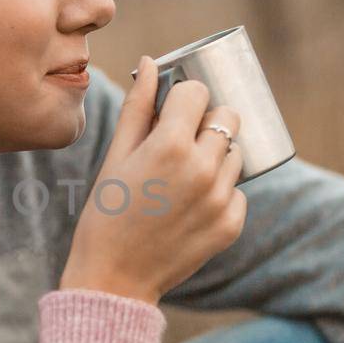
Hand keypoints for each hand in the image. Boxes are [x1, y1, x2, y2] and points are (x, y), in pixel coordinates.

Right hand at [60, 56, 246, 303]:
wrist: (114, 278)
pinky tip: (189, 206)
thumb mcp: (115, 156)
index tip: (174, 109)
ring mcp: (221, 199)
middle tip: (182, 140)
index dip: (185, 96)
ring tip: (182, 178)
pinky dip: (219, 192)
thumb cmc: (106, 212)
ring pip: (235, 153)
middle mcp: (203, 169)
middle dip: (207, 120)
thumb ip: (138, 106)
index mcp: (170, 145)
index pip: (198, 92)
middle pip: (227, 117)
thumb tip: (150, 64)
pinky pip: (237, 191)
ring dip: (215, 155)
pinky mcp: (231, 224)